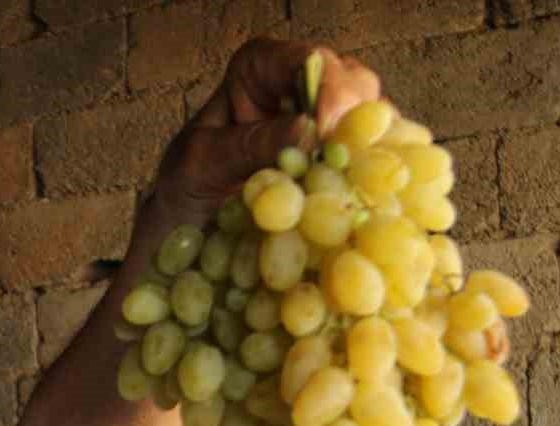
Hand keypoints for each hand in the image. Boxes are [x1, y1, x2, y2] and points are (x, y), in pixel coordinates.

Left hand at [146, 38, 382, 223]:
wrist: (186, 231)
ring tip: (353, 186)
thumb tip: (308, 131)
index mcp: (260, 68)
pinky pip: (374, 159)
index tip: (325, 131)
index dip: (327, 89)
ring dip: (368, 154)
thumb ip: (250, 144)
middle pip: (353, 84)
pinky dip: (372, 177)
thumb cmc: (185, 186)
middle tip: (345, 162)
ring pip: (372, 121)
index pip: (307, 60)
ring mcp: (329, 123)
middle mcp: (303, 86)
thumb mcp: (203, 164)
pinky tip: (364, 198)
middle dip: (354, 122)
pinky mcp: (343, 161)